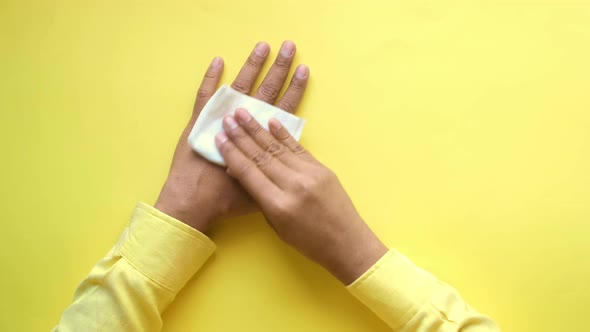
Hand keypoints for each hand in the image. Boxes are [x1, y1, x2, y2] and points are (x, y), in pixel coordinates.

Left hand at [155, 41, 308, 231]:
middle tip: (288, 47)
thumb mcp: (259, 188)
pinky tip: (218, 61)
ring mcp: (221, 119)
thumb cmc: (228, 199)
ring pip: (240, 86)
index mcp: (261, 138)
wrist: (194, 202)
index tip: (304, 70)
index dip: (294, 89)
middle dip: (279, 68)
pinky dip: (211, 77)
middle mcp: (244, 124)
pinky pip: (205, 94)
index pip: (283, 108)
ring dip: (252, 65)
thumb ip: (271, 169)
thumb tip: (284, 160)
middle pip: (266, 91)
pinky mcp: (199, 121)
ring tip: (263, 46)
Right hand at [214, 109, 387, 284]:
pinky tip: (271, 121)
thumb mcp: (276, 226)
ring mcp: (310, 174)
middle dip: (242, 135)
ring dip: (258, 129)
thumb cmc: (308, 242)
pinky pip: (297, 148)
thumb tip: (240, 172)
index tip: (219, 137)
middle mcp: (294, 186)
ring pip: (278, 147)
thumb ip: (259, 198)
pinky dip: (283, 134)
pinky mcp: (322, 169)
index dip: (232, 153)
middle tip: (227, 118)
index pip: (249, 172)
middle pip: (261, 155)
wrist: (347, 243)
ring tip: (243, 113)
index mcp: (279, 204)